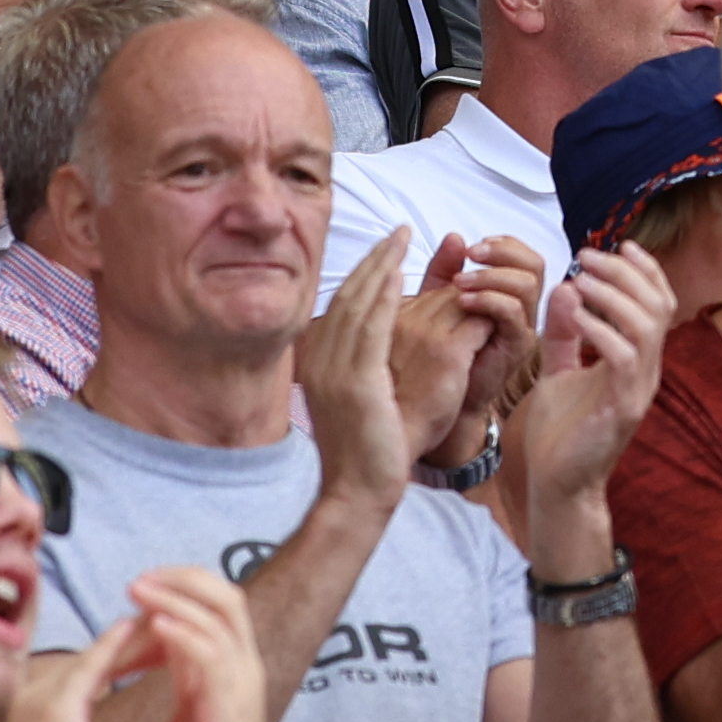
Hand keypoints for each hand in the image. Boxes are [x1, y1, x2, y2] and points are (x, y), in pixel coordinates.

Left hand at [125, 564, 279, 721]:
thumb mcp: (188, 711)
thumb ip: (182, 678)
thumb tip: (162, 651)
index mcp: (231, 666)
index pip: (217, 604)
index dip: (181, 586)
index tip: (140, 585)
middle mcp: (244, 664)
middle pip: (225, 595)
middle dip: (181, 578)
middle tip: (137, 580)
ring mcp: (242, 680)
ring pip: (219, 615)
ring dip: (174, 597)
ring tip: (136, 591)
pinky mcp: (230, 701)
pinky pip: (210, 651)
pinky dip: (182, 632)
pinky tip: (153, 626)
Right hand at [303, 231, 436, 493]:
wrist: (359, 490)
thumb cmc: (365, 450)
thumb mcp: (354, 399)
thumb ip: (356, 367)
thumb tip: (364, 347)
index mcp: (319, 363)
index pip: (341, 306)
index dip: (363, 273)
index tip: (385, 247)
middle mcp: (321, 361)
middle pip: (348, 297)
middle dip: (374, 260)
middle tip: (397, 231)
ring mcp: (335, 371)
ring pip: (359, 306)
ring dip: (381, 268)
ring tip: (402, 240)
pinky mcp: (356, 382)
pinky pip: (370, 329)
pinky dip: (382, 297)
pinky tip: (398, 274)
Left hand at [519, 237, 679, 523]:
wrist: (555, 486)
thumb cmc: (558, 433)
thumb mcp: (558, 371)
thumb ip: (564, 333)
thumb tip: (569, 287)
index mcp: (636, 360)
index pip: (658, 302)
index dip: (645, 270)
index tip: (618, 244)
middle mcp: (646, 371)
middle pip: (658, 306)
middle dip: (626, 273)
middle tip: (589, 255)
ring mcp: (638, 390)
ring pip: (647, 327)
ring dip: (615, 296)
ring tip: (583, 278)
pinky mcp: (622, 408)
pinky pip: (623, 358)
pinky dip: (602, 330)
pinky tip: (578, 318)